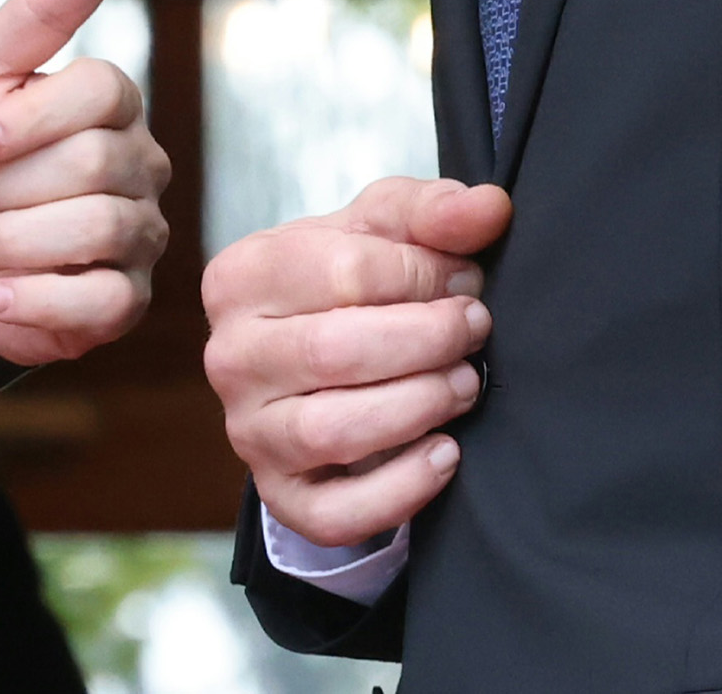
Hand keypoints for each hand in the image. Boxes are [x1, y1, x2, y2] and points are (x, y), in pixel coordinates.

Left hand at [0, 0, 171, 365]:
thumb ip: (44, 5)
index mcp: (109, 103)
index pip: (102, 92)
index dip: (26, 121)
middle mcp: (139, 165)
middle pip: (98, 165)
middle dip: (7, 188)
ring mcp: (138, 236)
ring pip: (101, 231)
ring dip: (8, 243)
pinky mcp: (123, 303)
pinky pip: (105, 302)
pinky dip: (33, 301)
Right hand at [202, 176, 511, 548]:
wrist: (317, 357)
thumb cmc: (349, 282)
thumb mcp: (382, 229)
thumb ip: (433, 211)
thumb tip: (490, 208)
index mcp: (242, 276)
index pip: (343, 271)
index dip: (424, 276)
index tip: (466, 281)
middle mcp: (230, 356)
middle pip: (336, 351)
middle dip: (427, 340)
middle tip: (476, 330)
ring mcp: (248, 432)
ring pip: (334, 431)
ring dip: (420, 406)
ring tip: (466, 384)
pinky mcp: (280, 496)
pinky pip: (336, 512)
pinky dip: (403, 490)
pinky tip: (447, 454)